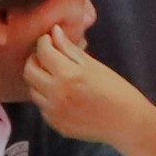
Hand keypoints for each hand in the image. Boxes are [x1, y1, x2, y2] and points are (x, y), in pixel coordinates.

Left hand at [21, 25, 155, 147]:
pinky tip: (61, 93)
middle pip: (29, 71)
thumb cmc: (116, 90)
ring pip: (32, 90)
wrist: (127, 123)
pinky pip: (42, 106)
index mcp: (68, 75)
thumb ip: (70, 49)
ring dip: (39, 79)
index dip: (44, 41)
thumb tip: (55, 32)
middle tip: (46, 55)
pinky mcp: (56, 124)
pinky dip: (46, 97)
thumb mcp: (94, 65)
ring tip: (53, 75)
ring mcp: (54, 111)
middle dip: (35, 59)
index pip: (43, 51)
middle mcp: (56, 94)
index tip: (48, 39)